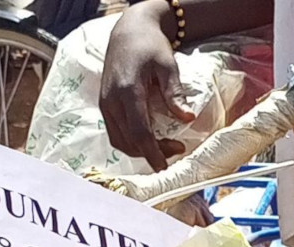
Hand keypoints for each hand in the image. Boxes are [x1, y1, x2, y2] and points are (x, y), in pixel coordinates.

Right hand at [99, 2, 195, 170]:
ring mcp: (105, 104)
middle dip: (150, 153)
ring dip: (140, 150)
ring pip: (119, 140)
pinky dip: (131, 141)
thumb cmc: (150, 46)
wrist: (129, 32)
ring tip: (163, 146)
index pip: (138, 132)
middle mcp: (112, 101)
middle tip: (176, 149)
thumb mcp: (167, 65)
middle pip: (128, 141)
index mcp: (127, 91)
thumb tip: (188, 117)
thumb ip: (174, 93)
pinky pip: (116, 133)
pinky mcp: (105, 105)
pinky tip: (148, 138)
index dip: (152, 153)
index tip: (164, 166)